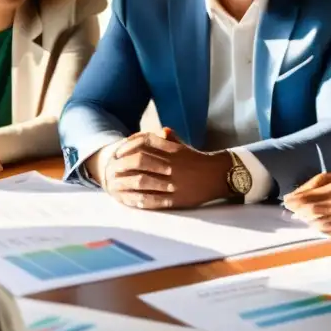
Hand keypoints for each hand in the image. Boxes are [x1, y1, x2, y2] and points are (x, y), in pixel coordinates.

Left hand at [101, 131, 231, 209]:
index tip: (118, 151)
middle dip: (124, 164)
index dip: (128, 145)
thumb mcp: (185, 147)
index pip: (145, 142)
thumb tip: (161, 130)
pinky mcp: (177, 198)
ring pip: (144, 181)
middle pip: (141, 161)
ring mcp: (174, 182)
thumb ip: (171, 139)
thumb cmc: (198, 161)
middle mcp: (172, 164)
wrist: (218, 176)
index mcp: (173, 150)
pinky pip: (154, 199)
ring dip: (127, 183)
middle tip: (112, 168)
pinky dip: (140, 200)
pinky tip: (131, 200)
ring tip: (116, 185)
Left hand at [282, 177, 330, 238]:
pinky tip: (313, 223)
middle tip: (291, 209)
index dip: (295, 200)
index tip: (287, 200)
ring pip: (316, 222)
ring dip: (305, 219)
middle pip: (310, 210)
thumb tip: (302, 191)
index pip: (310, 197)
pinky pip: (325, 232)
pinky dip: (316, 227)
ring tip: (300, 215)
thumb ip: (323, 181)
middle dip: (297, 210)